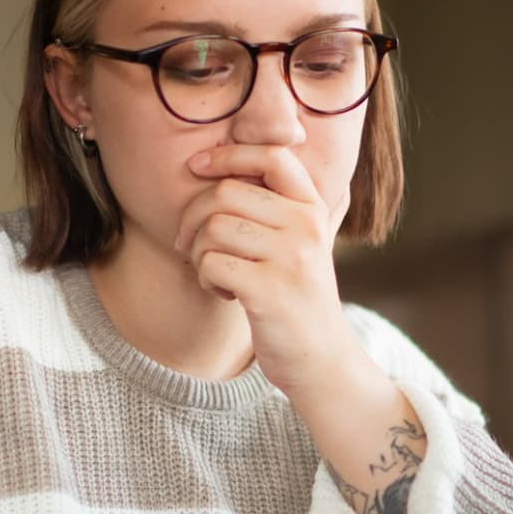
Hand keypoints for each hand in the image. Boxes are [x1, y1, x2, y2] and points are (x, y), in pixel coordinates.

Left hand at [174, 145, 359, 398]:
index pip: (272, 156)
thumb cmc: (298, 298)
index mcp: (313, 208)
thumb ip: (276, 206)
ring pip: (213, 228)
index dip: (228, 154)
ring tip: (213, 272)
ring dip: (197, 252)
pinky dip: (205, 278)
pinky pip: (211, 264)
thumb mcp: (300, 244)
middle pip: (226, 193)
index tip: (197, 166)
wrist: (321, 359)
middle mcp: (306, 227)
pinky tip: (223, 292)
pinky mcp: (270, 291)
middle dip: (193, 217)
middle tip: (190, 244)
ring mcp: (291, 258)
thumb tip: (222, 168)